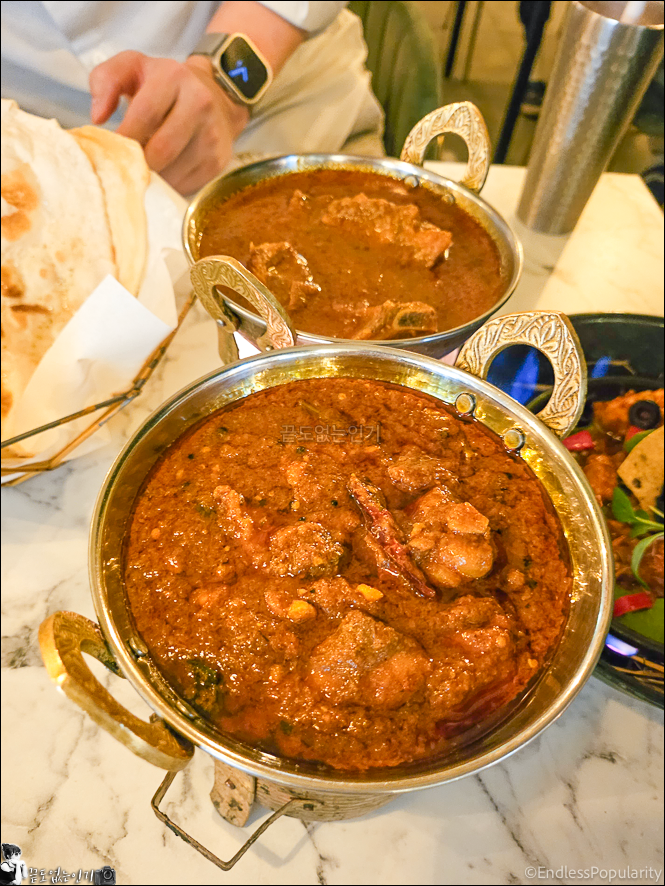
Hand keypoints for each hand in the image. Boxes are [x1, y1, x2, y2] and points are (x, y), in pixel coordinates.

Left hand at [89, 51, 249, 194]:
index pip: (145, 115)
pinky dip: (167, 185)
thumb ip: (105, 80)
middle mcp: (199, 104)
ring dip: (151, 178)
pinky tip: (160, 174)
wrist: (216, 97)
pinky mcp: (217, 161)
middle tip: (123, 167)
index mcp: (174, 78)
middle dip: (138, 164)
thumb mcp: (132, 67)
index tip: (111, 150)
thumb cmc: (165, 84)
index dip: (124, 138)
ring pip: (173, 172)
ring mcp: (212, 136)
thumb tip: (98, 117)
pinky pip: (186, 184)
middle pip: (161, 149)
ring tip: (140, 171)